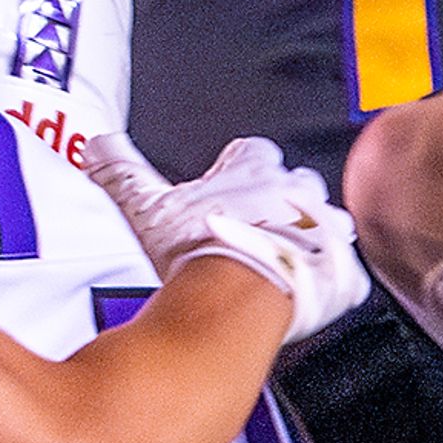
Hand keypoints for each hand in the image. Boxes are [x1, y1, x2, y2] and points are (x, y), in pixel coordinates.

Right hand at [81, 135, 369, 339]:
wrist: (243, 297)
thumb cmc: (202, 251)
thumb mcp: (147, 206)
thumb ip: (121, 173)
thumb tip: (97, 146)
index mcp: (252, 169)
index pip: (253, 150)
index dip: (241, 164)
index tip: (231, 177)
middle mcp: (295, 192)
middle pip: (295, 183)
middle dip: (280, 200)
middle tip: (255, 224)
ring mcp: (323, 230)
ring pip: (327, 222)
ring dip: (312, 235)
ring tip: (288, 256)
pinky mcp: (340, 271)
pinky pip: (345, 270)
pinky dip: (331, 278)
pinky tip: (312, 289)